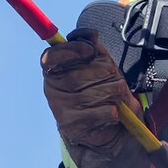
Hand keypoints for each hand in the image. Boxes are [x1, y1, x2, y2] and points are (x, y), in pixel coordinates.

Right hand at [41, 28, 151, 167]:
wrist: (109, 131)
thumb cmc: (104, 93)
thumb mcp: (103, 66)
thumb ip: (96, 49)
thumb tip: (90, 35)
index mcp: (55, 70)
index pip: (52, 56)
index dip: (71, 50)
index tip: (89, 51)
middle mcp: (52, 89)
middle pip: (81, 72)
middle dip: (106, 74)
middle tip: (113, 80)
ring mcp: (60, 108)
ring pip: (95, 92)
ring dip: (114, 94)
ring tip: (115, 99)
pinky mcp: (71, 126)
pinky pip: (101, 111)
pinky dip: (113, 112)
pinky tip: (112, 114)